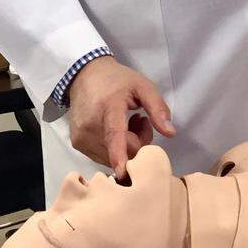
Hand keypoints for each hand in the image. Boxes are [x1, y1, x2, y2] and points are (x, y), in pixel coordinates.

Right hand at [67, 56, 175, 178]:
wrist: (85, 76)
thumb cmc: (118, 81)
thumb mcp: (143, 86)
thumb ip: (157, 108)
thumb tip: (170, 133)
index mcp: (108, 108)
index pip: (114, 134)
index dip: (119, 153)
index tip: (122, 171)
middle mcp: (90, 125)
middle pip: (122, 150)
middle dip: (138, 141)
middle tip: (142, 121)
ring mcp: (81, 137)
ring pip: (112, 156)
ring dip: (126, 146)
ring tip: (128, 123)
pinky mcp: (77, 144)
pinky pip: (102, 156)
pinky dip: (113, 148)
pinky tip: (116, 130)